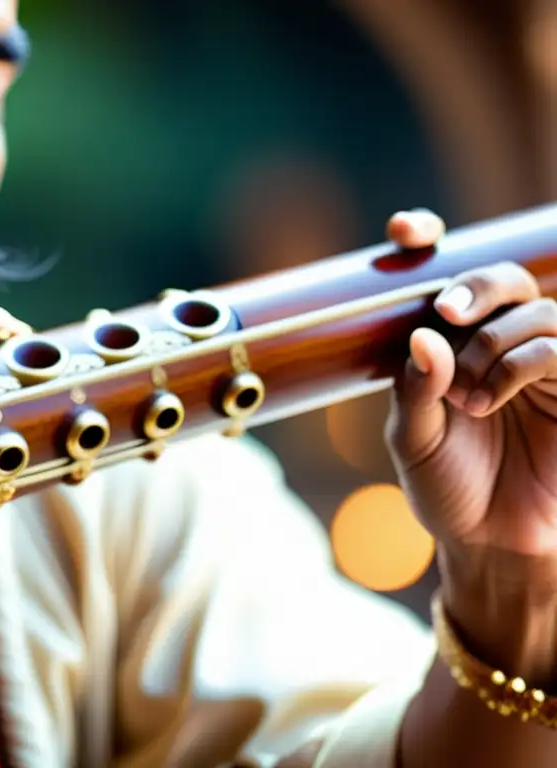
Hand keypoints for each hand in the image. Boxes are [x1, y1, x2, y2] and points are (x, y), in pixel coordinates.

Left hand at [382, 208, 556, 680]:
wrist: (490, 543)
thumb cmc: (446, 487)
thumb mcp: (412, 441)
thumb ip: (414, 390)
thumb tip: (422, 335)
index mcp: (452, 342)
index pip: (448, 274)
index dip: (428, 238)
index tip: (404, 231)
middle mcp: (500, 342)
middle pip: (502, 278)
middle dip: (474, 285)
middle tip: (445, 312)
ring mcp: (545, 362)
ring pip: (536, 311)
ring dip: (493, 342)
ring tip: (464, 396)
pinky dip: (520, 362)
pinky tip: (487, 398)